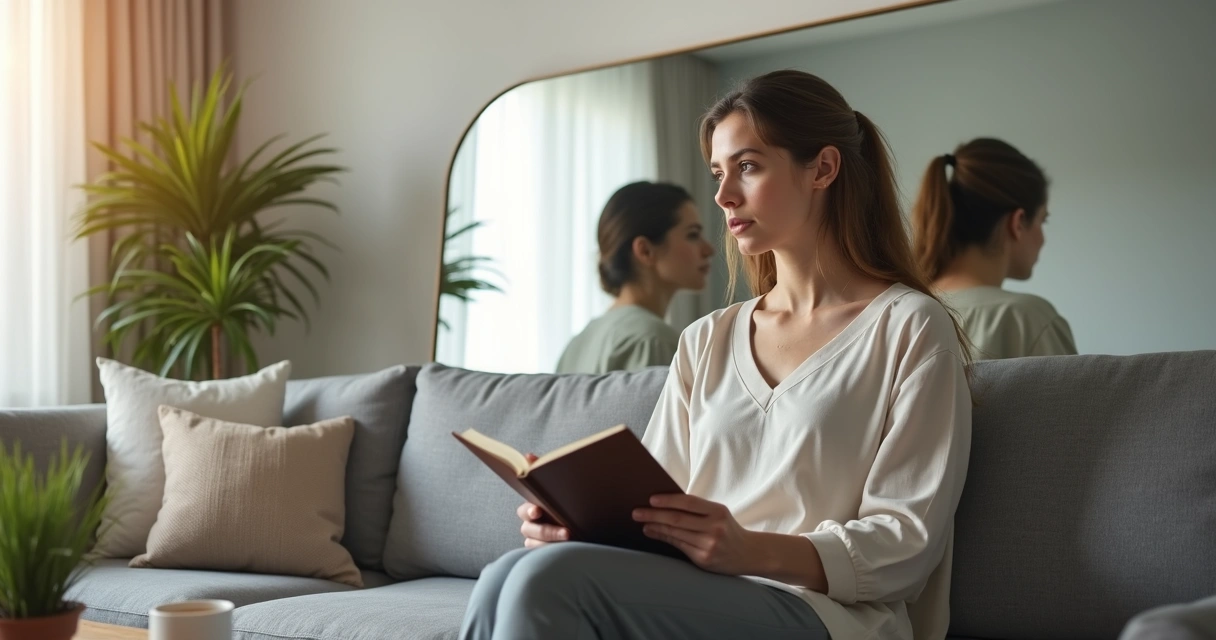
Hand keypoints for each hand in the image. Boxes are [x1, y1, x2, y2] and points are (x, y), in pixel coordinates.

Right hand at [518, 454, 569, 548]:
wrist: (594, 527)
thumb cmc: (573, 505)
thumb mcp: (565, 488)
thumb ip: (545, 471)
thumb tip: (528, 455)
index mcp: (534, 508)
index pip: (525, 509)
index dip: (529, 510)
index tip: (538, 510)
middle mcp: (532, 526)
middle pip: (529, 530)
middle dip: (546, 531)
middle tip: (566, 532)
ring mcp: (537, 543)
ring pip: (536, 546)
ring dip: (553, 544)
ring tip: (573, 541)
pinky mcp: (545, 556)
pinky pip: (544, 557)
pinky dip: (556, 554)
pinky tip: (571, 551)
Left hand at [633, 494, 758, 574]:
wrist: (749, 554)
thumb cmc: (728, 529)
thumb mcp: (718, 514)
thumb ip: (696, 509)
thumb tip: (664, 503)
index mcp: (718, 512)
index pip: (689, 503)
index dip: (668, 500)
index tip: (651, 499)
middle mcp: (715, 528)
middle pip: (678, 519)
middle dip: (654, 515)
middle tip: (636, 512)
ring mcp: (709, 545)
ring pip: (676, 534)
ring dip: (655, 527)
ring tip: (642, 522)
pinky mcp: (704, 560)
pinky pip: (679, 546)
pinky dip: (664, 538)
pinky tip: (653, 533)